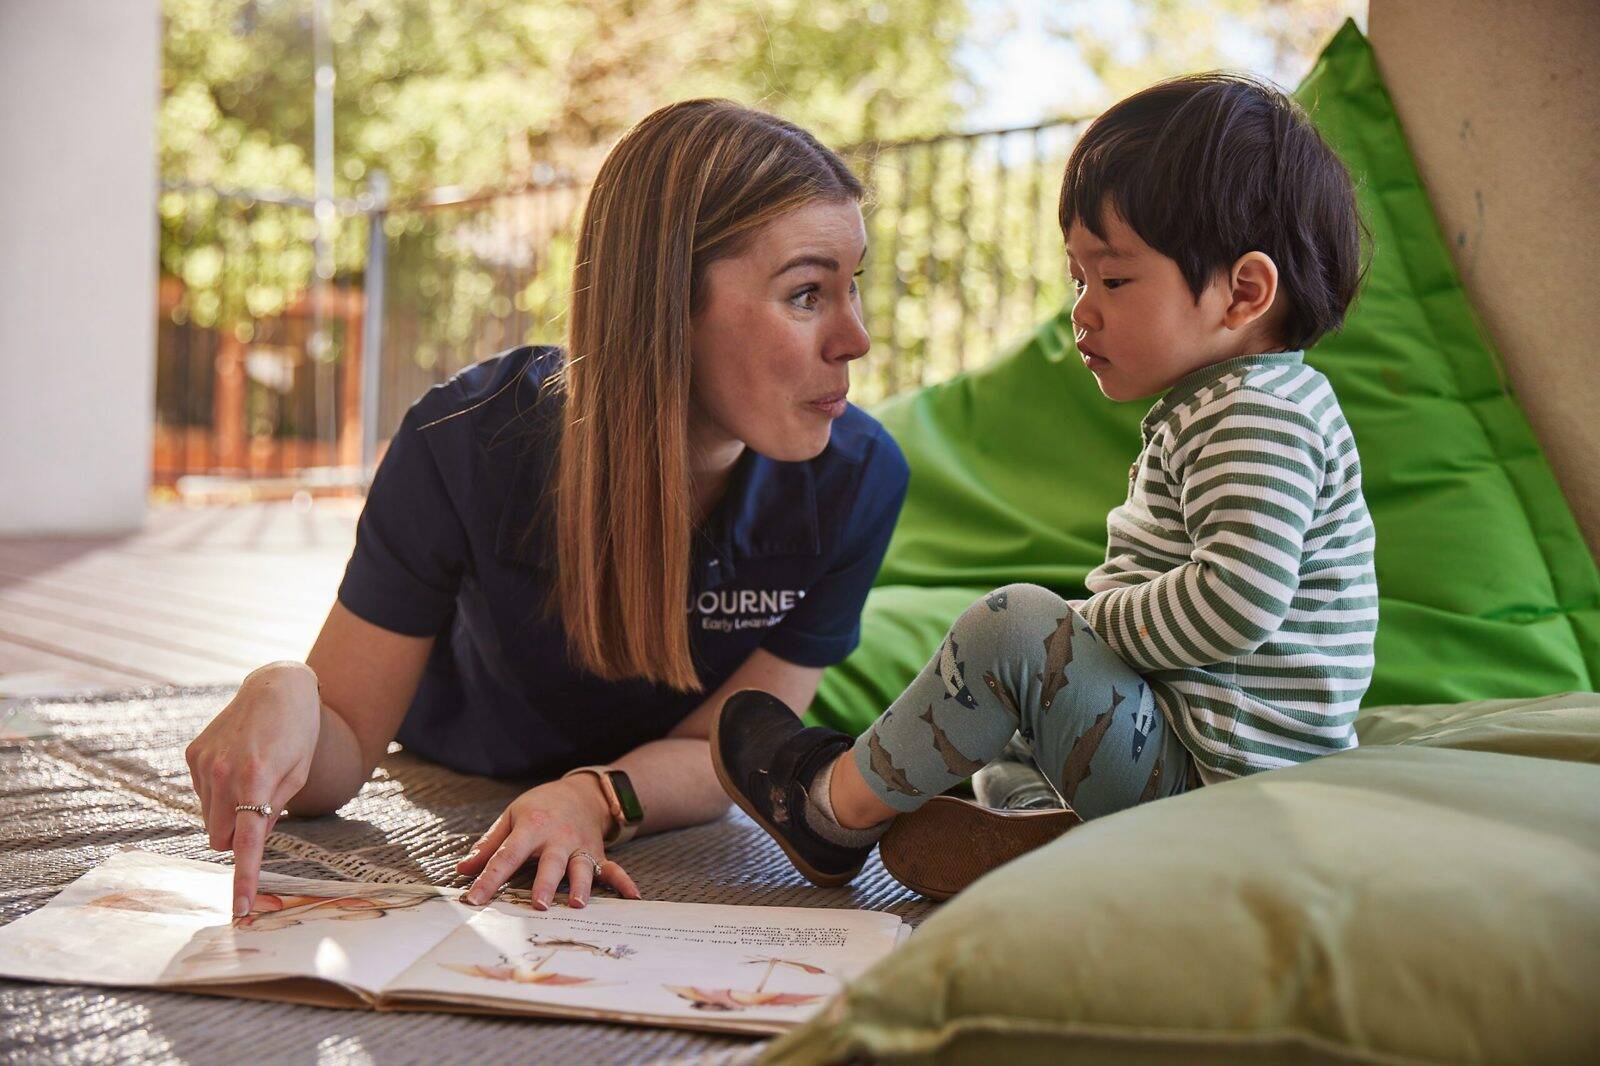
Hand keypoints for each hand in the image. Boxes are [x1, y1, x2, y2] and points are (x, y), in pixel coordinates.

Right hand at [184, 662, 320, 917]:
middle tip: (260, 809)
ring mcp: (203, 763)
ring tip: (252, 775)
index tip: (241, 908)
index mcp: (256, 781)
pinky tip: (236, 763)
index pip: (245, 843)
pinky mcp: (193, 754)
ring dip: (227, 811)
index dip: (245, 878)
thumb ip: (274, 811)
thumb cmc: (299, 734)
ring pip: (208, 818)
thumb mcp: (298, 775)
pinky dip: (217, 791)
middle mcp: (223, 773)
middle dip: (235, 837)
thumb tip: (249, 840)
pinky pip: (201, 794)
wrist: (278, 687)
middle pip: (218, 838)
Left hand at [455, 777, 641, 907]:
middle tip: (538, 905)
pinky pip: (612, 869)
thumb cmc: (539, 807)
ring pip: (582, 868)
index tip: (474, 898)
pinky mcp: (598, 853)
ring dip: (580, 886)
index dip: (489, 878)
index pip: (506, 855)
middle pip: (550, 863)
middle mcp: (558, 838)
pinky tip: (633, 896)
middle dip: (545, 884)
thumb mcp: (510, 817)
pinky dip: (623, 882)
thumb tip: (463, 870)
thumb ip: (489, 845)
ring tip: (576, 904)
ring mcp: (580, 847)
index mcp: (531, 827)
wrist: (580, 792)